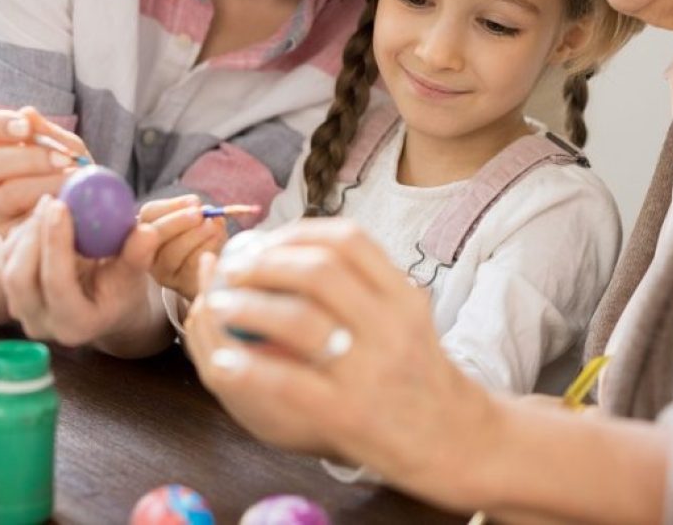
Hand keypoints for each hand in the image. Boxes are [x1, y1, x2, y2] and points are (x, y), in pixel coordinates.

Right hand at [0, 106, 89, 235]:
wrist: (90, 212)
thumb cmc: (70, 172)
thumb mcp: (66, 147)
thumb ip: (48, 133)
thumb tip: (27, 113)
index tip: (25, 127)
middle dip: (31, 158)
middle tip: (65, 158)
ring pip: (7, 193)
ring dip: (47, 183)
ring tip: (75, 179)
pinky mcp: (7, 235)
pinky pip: (26, 221)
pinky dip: (53, 207)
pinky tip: (71, 201)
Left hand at [0, 194, 163, 349]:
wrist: (106, 306)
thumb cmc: (124, 289)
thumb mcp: (136, 274)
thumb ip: (138, 255)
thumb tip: (146, 232)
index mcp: (75, 324)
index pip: (56, 284)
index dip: (56, 244)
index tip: (62, 205)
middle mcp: (42, 323)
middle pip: (20, 277)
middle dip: (33, 234)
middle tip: (51, 200)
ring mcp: (22, 310)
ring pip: (9, 265)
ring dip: (27, 230)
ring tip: (51, 203)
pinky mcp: (13, 293)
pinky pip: (6, 259)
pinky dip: (22, 232)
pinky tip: (44, 214)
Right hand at [139, 195, 228, 300]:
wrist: (212, 271)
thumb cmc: (202, 239)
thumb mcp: (198, 223)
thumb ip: (198, 214)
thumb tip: (208, 211)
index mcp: (149, 229)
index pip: (149, 213)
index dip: (172, 206)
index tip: (195, 202)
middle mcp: (149, 252)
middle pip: (154, 235)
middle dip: (178, 221)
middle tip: (199, 214)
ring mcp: (163, 272)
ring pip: (171, 253)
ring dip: (195, 235)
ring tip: (212, 227)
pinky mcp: (180, 285)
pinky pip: (189, 267)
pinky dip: (205, 249)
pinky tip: (217, 240)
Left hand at [182, 219, 501, 500]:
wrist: (454, 441)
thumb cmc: (418, 375)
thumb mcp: (407, 317)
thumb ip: (366, 284)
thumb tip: (294, 248)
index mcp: (404, 296)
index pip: (348, 240)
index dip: (296, 232)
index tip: (263, 239)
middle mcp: (391, 327)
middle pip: (319, 272)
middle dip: (264, 264)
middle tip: (231, 269)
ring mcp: (370, 371)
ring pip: (298, 320)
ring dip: (248, 307)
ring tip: (218, 305)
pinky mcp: (349, 414)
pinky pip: (289, 383)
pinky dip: (249, 369)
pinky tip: (224, 360)